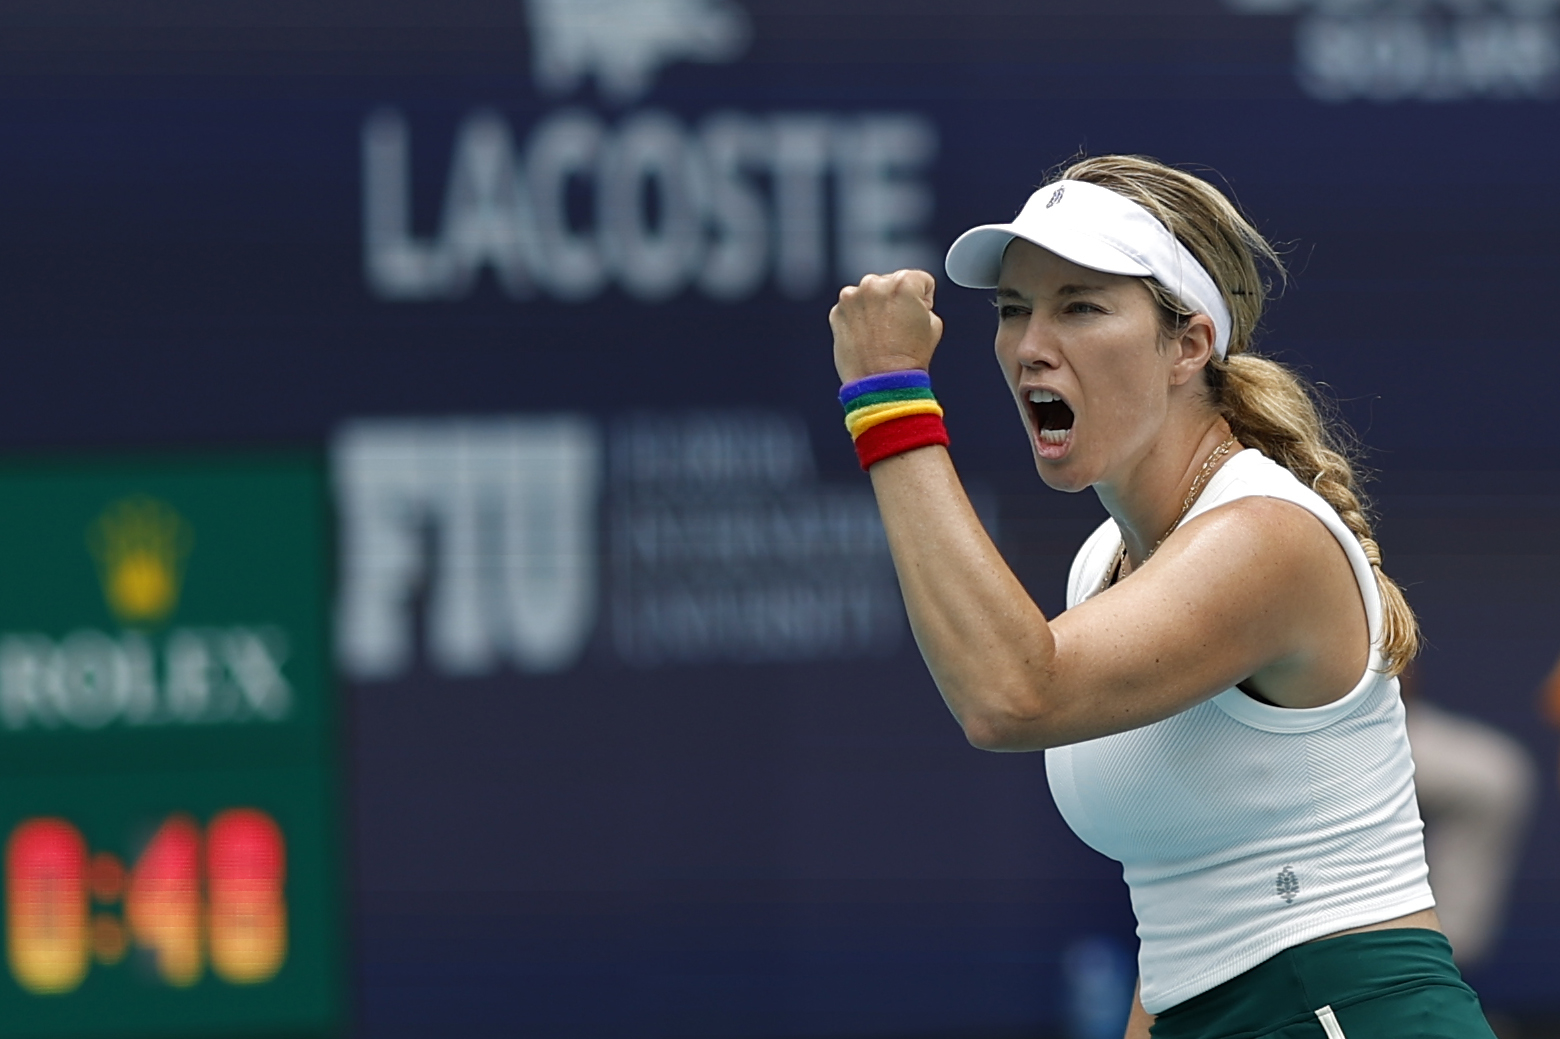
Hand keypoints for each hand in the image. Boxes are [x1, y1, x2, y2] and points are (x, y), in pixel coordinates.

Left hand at [830, 269, 944, 382]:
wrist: (882, 384)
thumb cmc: (910, 357)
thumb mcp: (934, 325)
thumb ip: (922, 303)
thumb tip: (910, 300)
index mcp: (904, 282)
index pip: (921, 281)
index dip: (923, 301)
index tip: (916, 319)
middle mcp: (875, 283)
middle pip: (891, 284)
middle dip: (895, 301)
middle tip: (897, 329)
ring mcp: (852, 297)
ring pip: (870, 294)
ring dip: (875, 308)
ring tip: (881, 335)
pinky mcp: (837, 312)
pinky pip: (853, 308)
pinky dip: (858, 319)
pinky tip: (867, 337)